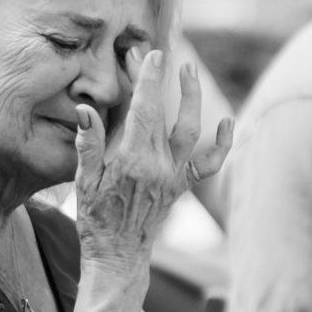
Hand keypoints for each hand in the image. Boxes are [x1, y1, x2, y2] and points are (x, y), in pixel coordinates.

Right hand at [71, 51, 232, 275]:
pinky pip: (209, 164)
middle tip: (158, 55)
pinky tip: (227, 121)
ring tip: (188, 72)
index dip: (148, 79)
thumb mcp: (83, 182)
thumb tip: (85, 109)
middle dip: (161, 80)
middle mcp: (157, 166)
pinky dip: (222, 143)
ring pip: (190, 130)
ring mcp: (173, 176)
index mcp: (131, 162)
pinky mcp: (182, 186)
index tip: (149, 54)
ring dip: (192, 98)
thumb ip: (88, 144)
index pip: (143, 110)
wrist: (117, 256)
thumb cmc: (95, 220)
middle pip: (163, 112)